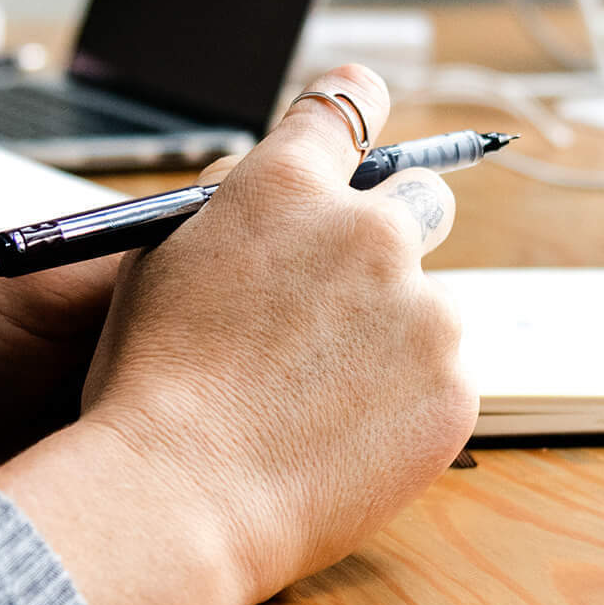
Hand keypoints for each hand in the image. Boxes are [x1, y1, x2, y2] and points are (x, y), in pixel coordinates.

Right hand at [0, 66, 474, 604]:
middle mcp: (367, 232)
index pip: (345, 106)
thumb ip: (236, 217)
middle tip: (350, 299)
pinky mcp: (454, 387)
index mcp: (286, 186)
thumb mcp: (163, 263)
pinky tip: (343, 438)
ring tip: (321, 399)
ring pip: (432, 305)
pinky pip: (443, 378)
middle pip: (422, 202)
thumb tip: (282, 204)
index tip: (369, 112)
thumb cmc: (149, 385)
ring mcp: (422, 310)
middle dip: (394, 238)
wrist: (179, 499)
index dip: (357, 106)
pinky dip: (406, 402)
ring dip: (395, 335)